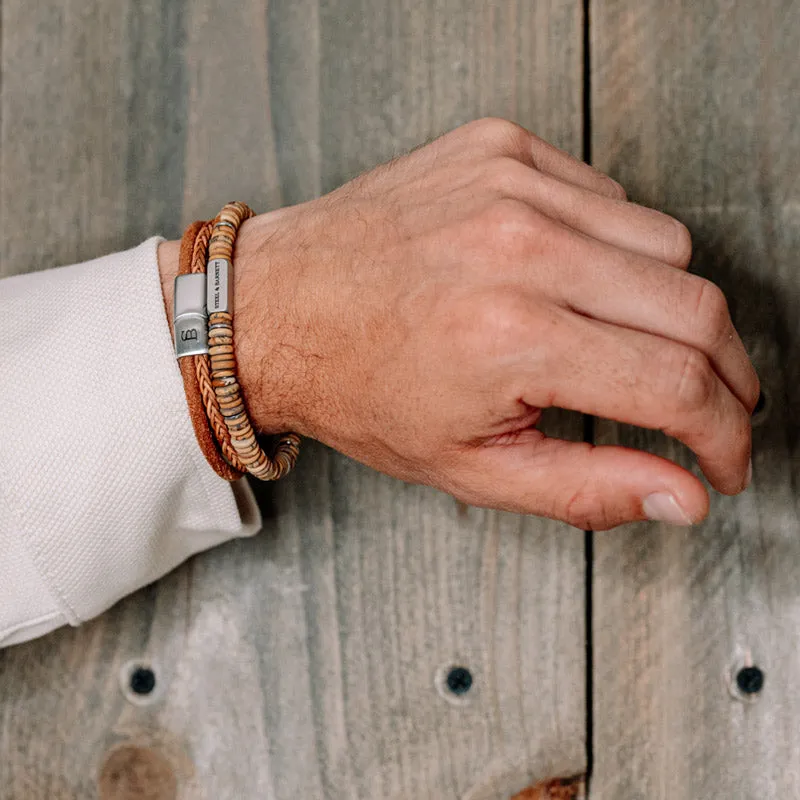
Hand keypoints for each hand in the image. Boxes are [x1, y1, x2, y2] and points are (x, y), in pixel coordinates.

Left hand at [175, 118, 758, 529]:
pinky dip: (616, 246)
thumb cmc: (355, 386)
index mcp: (510, 338)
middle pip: (695, 306)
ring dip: (669, 306)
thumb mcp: (467, 467)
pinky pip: (609, 195)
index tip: (725, 455)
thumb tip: (680, 495)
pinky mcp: (499, 149)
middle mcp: (518, 248)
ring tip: (623, 344)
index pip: (677, 386)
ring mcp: (509, 185)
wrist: (280, 308)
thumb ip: (587, 488)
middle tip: (706, 408)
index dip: (724, 434)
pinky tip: (578, 280)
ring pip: (666, 243)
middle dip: (724, 373)